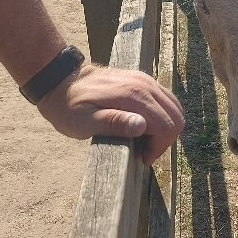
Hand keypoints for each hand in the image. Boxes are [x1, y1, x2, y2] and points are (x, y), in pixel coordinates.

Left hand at [37, 64, 183, 164]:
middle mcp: (145, 85)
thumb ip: (114, 123)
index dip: (158, 147)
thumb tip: (142, 126)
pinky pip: (166, 100)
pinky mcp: (143, 80)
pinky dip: (162, 117)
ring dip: (164, 128)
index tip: (140, 156)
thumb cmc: (69, 107)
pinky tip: (142, 125)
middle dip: (164, 140)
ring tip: (142, 139)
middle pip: (176, 118)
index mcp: (134, 96)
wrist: (61, 80)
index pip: (167, 126)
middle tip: (142, 150)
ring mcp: (146, 81)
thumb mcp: (84, 122)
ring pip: (175, 109)